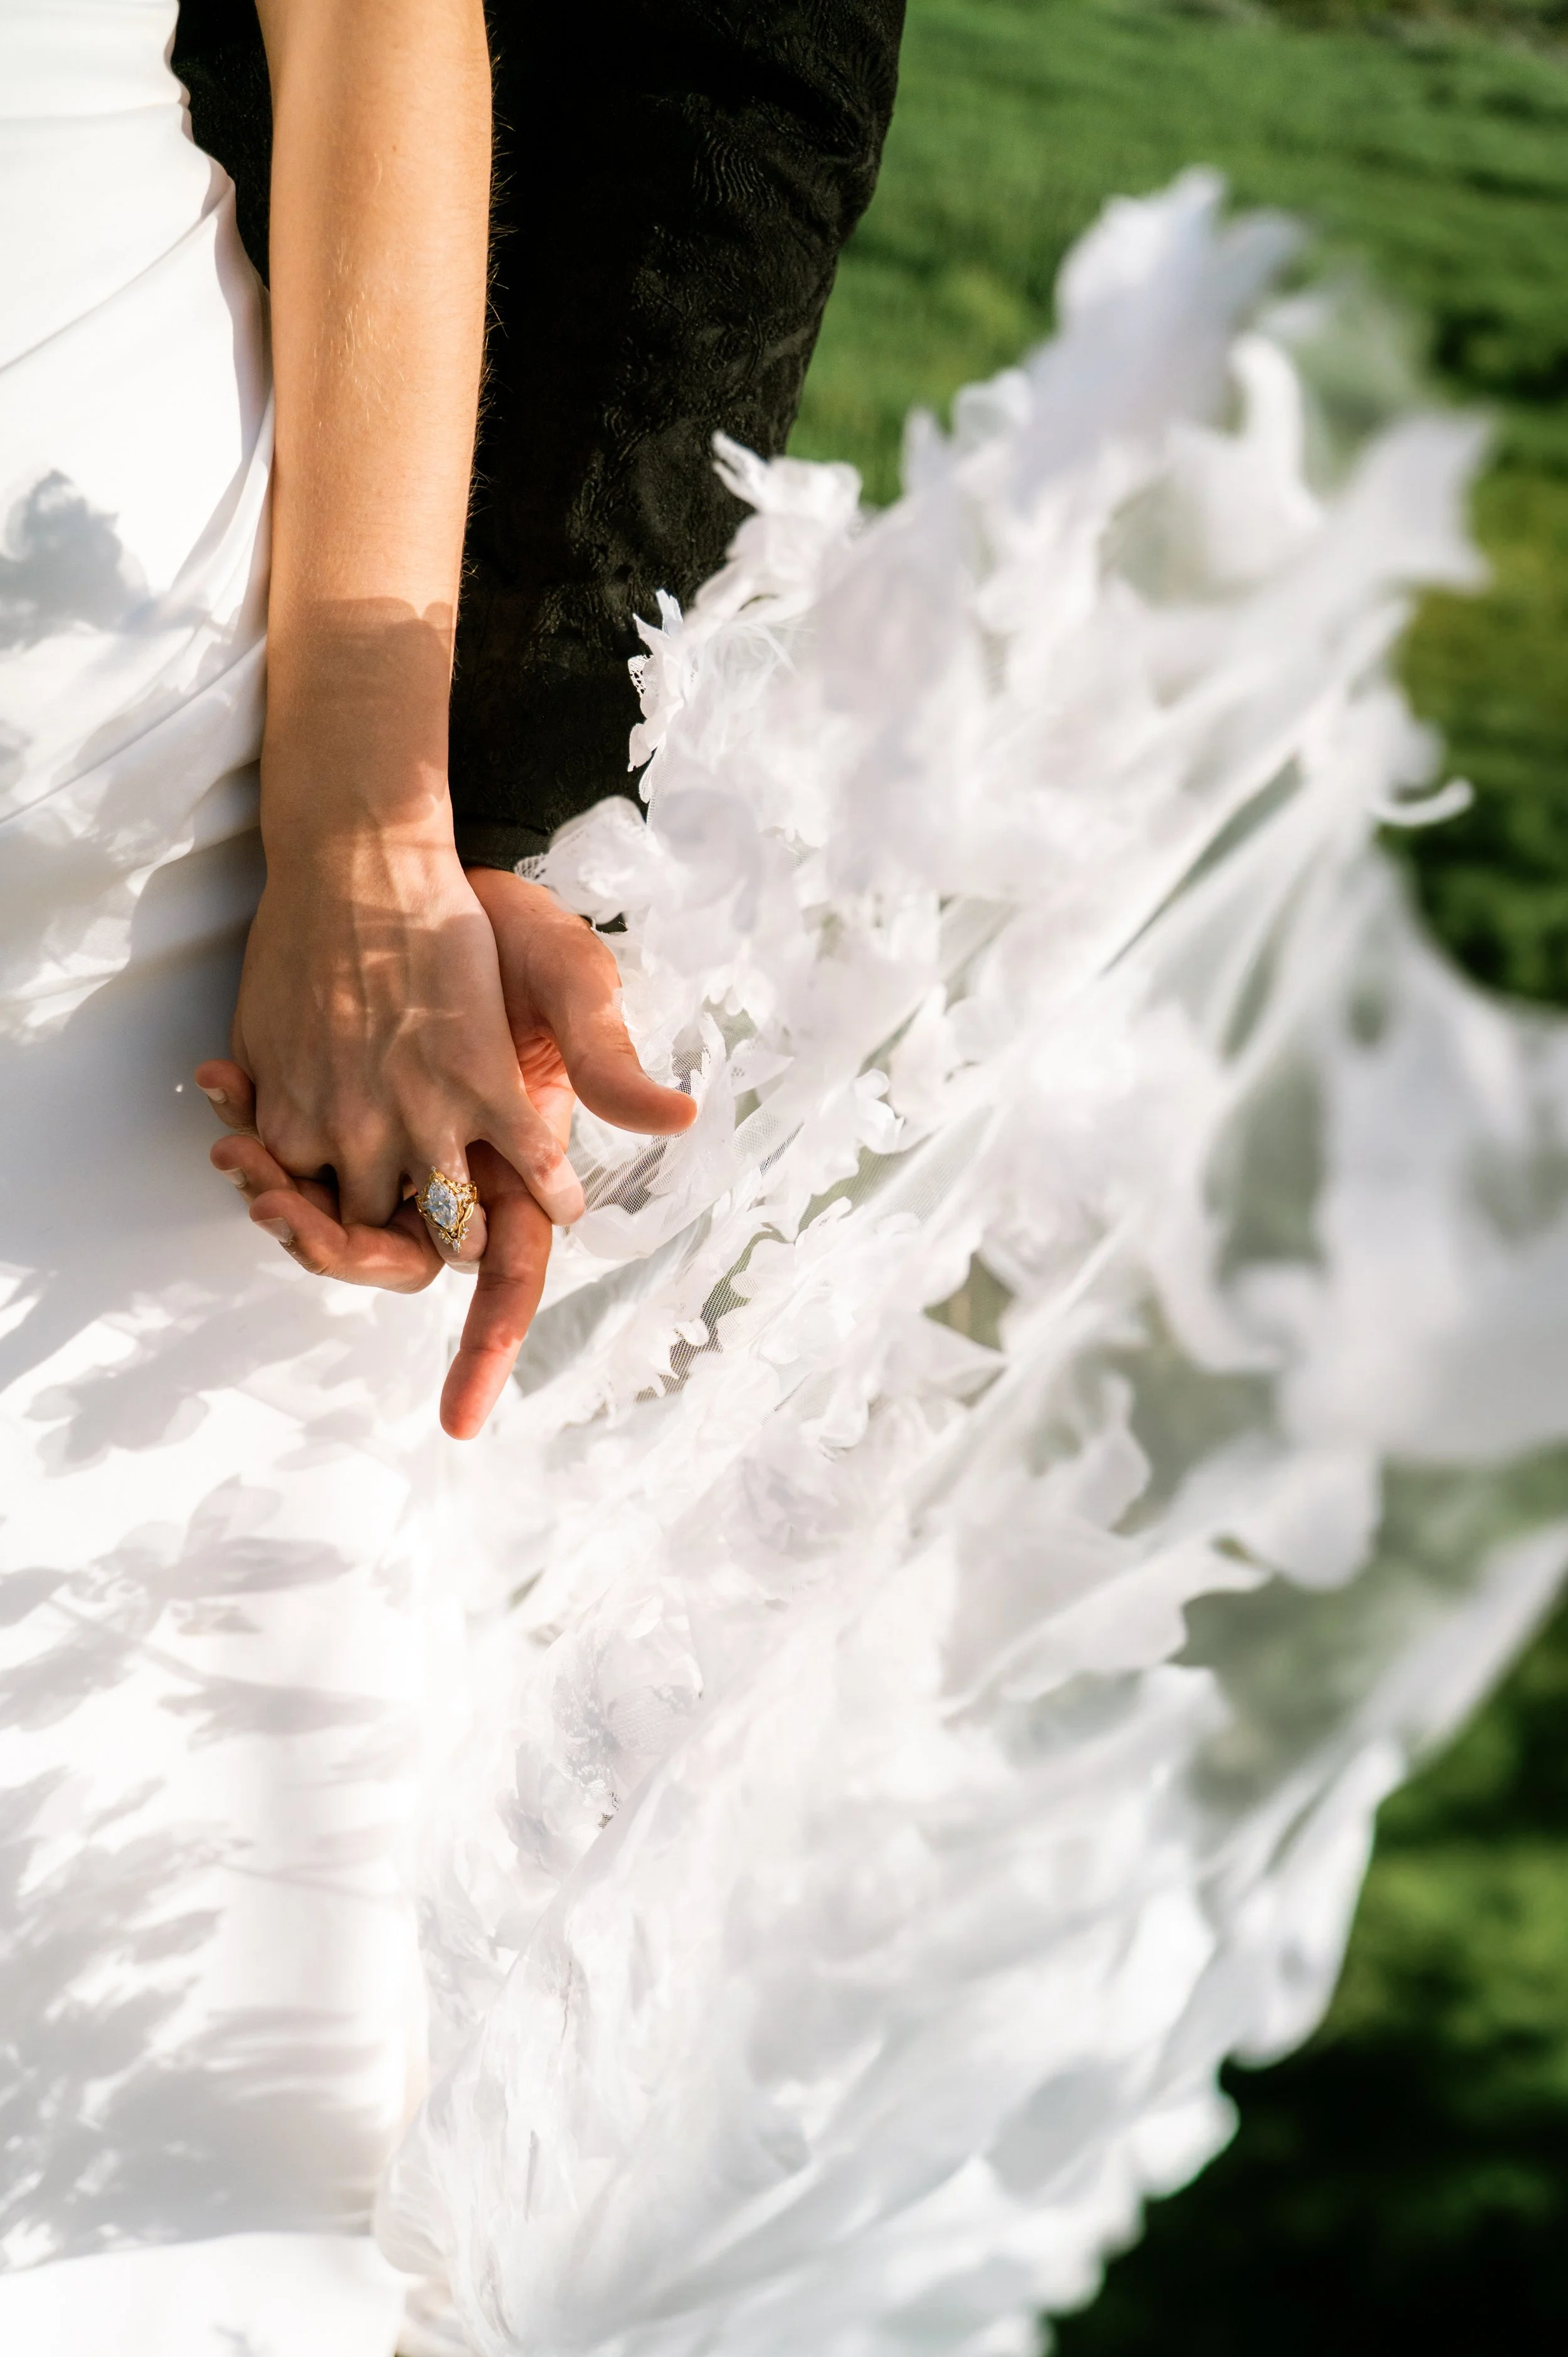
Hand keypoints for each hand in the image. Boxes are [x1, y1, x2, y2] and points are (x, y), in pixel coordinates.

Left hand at [198, 865, 695, 1438]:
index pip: (509, 1276)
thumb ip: (603, 1053)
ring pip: (328, 1222)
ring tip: (245, 1157)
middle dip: (339, 1254)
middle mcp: (448, 1166)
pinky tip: (223, 1084)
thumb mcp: (568, 975)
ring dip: (282, 1206)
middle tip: (285, 1211)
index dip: (486, 1351)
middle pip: (396, 1261)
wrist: (407, 865)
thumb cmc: (507, 923)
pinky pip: (280, 1157)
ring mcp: (382, 1141)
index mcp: (514, 1157)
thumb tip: (676, 1120)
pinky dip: (247, 1141)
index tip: (458, 1422)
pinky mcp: (318, 1101)